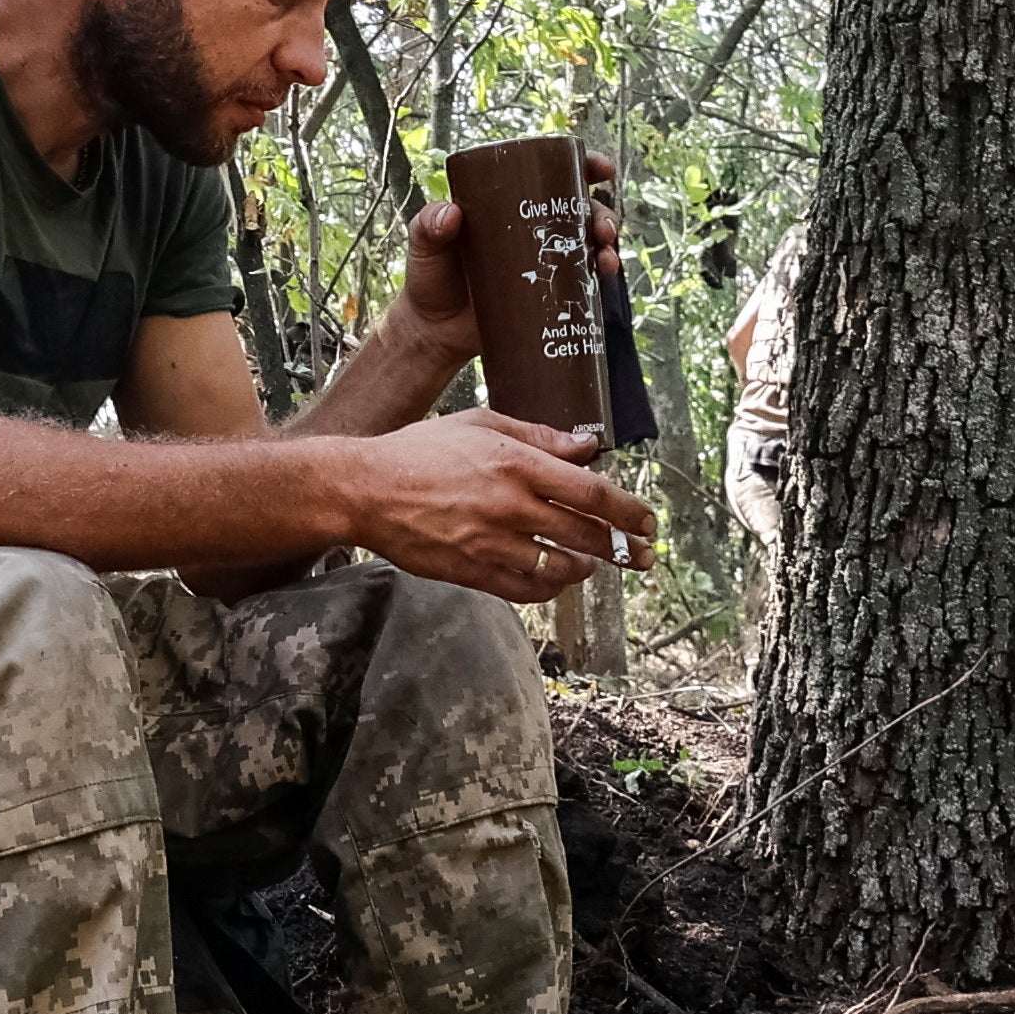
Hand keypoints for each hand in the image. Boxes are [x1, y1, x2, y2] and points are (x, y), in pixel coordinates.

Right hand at [340, 408, 658, 602]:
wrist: (366, 489)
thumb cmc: (420, 450)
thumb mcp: (481, 424)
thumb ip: (539, 436)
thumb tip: (586, 446)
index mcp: (516, 463)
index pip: (593, 494)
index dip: (630, 512)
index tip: (649, 523)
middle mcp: (510, 505)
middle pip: (586, 535)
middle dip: (622, 548)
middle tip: (639, 554)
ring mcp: (491, 543)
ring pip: (560, 566)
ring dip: (584, 567)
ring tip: (591, 562)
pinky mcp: (471, 571)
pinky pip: (525, 589)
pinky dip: (549, 587)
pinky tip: (556, 578)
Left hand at [396, 150, 622, 371]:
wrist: (434, 333)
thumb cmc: (428, 281)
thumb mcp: (424, 247)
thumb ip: (428, 227)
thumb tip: (451, 213)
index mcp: (508, 204)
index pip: (551, 175)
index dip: (583, 167)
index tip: (601, 168)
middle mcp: (532, 228)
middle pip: (580, 209)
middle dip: (602, 213)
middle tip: (602, 229)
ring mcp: (544, 261)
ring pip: (588, 243)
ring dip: (608, 243)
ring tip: (606, 257)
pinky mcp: (549, 293)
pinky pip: (583, 279)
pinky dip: (600, 274)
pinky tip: (605, 276)